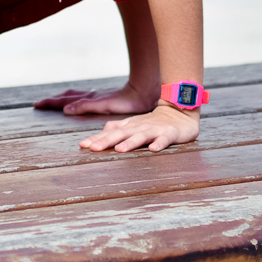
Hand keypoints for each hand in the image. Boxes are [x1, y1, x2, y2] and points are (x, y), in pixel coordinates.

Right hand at [33, 82, 157, 115]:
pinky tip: (79, 102)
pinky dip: (75, 99)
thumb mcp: (103, 105)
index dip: (50, 103)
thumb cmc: (127, 100)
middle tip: (40, 103)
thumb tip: (65, 109)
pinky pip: (84, 98)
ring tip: (55, 101)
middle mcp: (91, 95)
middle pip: (67, 96)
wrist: (144, 90)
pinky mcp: (105, 97)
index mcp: (89, 98)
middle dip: (53, 100)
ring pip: (75, 96)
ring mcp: (98, 95)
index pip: (64, 100)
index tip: (36, 105)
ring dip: (63, 99)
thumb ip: (85, 106)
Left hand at [79, 103, 199, 152]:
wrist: (178, 111)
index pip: (110, 133)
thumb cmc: (152, 122)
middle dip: (107, 141)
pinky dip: (159, 143)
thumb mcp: (132, 125)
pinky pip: (164, 139)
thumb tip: (97, 136)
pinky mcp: (170, 133)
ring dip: (130, 142)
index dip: (97, 138)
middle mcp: (139, 127)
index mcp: (129, 126)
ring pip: (141, 136)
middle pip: (121, 134)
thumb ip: (115, 129)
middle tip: (94, 149)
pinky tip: (153, 149)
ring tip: (120, 149)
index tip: (83, 145)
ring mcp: (154, 130)